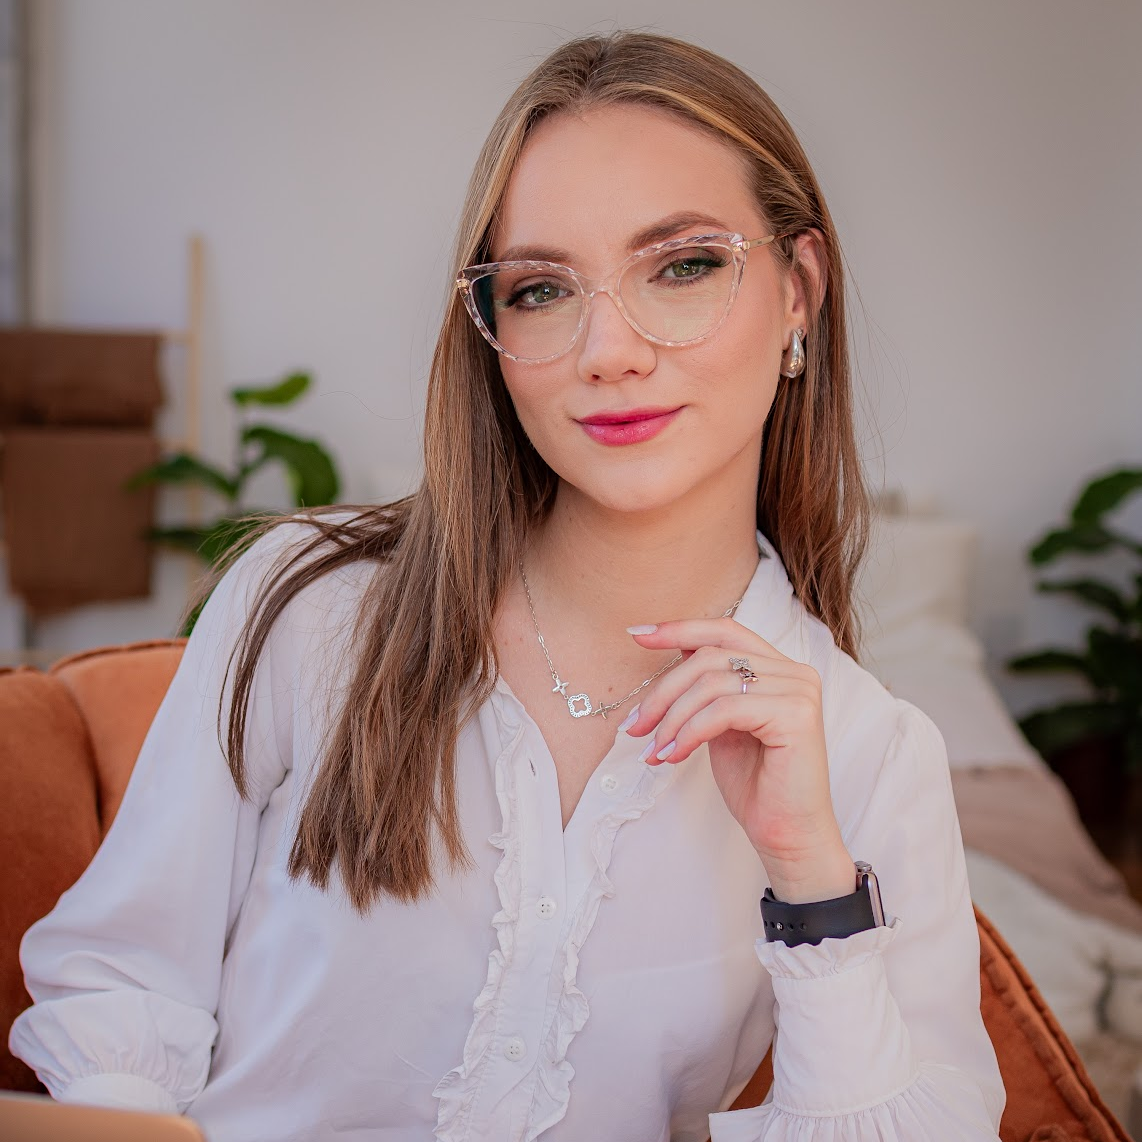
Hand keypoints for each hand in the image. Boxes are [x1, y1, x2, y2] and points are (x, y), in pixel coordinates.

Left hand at [624, 618, 855, 903]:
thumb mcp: (721, 726)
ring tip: (654, 749)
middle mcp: (794, 672)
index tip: (637, 635)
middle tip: (634, 726)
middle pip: (710, 657)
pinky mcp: (796, 715)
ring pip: (712, 683)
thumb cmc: (755, 785)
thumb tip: (669, 655)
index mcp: (778, 668)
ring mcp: (799, 690)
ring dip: (672, 717)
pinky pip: (724, 709)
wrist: (787, 835)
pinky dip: (690, 731)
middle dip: (663, 690)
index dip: (679, 629)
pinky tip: (673, 755)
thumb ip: (707, 690)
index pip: (724, 631)